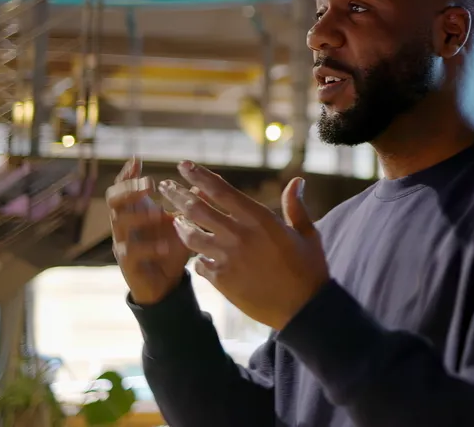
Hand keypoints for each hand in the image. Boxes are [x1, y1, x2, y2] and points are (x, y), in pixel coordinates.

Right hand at [107, 158, 192, 305]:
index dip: (128, 173)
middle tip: (149, 184)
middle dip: (129, 189)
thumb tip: (203, 183)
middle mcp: (125, 224)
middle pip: (113, 199)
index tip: (137, 159)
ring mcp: (124, 243)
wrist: (164, 284)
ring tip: (157, 212)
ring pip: (119, 224)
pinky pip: (131, 253)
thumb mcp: (182, 224)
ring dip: (138, 215)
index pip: (124, 186)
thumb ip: (190, 206)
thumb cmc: (171, 248)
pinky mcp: (128, 265)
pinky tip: (164, 245)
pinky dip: (148, 247)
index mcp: (136, 210)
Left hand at [171, 161, 328, 330]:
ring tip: (173, 219)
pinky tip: (197, 255)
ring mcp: (227, 258)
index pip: (220, 190)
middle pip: (196, 209)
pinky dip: (197, 257)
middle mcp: (239, 235)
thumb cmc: (309, 269)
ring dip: (179, 225)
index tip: (184, 165)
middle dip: (176, 194)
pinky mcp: (222, 280)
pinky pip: (199, 264)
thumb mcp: (307, 234)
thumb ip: (296, 206)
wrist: (304, 309)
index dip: (199, 176)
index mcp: (259, 219)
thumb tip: (296, 181)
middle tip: (164, 186)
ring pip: (191, 236)